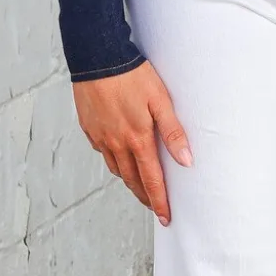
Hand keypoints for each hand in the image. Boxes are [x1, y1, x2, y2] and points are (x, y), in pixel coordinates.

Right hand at [72, 63, 191, 225]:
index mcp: (136, 139)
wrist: (97, 58)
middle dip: (144, 196)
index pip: (151, 179)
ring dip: (130, 181)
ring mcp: (100, 137)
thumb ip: (173, 132)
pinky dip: (114, 161)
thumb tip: (186, 161)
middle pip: (132, 180)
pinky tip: (120, 157)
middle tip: (154, 207)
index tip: (165, 217)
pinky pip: (103, 152)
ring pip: (116, 169)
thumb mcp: (160, 101)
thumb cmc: (132, 76)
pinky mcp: (89, 129)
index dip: (159, 200)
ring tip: (140, 186)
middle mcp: (115, 143)